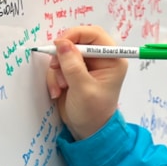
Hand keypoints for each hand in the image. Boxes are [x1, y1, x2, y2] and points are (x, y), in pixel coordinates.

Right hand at [44, 25, 127, 139]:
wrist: (86, 131)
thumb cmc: (92, 112)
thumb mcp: (83, 89)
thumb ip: (72, 65)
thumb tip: (61, 43)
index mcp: (112, 59)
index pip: (94, 34)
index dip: (75, 35)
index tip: (60, 44)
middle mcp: (100, 59)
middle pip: (76, 41)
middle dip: (63, 55)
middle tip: (55, 67)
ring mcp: (85, 64)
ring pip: (64, 53)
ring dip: (57, 69)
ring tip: (60, 87)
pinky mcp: (73, 71)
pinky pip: (58, 64)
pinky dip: (54, 76)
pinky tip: (58, 91)